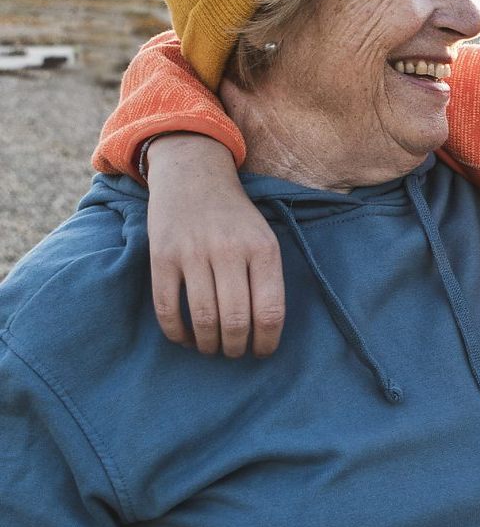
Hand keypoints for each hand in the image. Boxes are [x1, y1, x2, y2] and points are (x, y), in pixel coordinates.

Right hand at [146, 135, 284, 357]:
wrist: (193, 174)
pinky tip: (185, 338)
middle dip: (236, 348)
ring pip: (203, 320)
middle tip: (233, 352)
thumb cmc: (234, 216)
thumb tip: (265, 330)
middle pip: (236, 321)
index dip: (266, 342)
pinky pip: (167, 308)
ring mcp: (193, 253)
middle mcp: (229, 250)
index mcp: (262, 249)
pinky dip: (177, 333)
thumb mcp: (264, 236)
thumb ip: (267, 277)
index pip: (270, 311)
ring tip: (211, 348)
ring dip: (208, 345)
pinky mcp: (162, 256)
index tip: (261, 352)